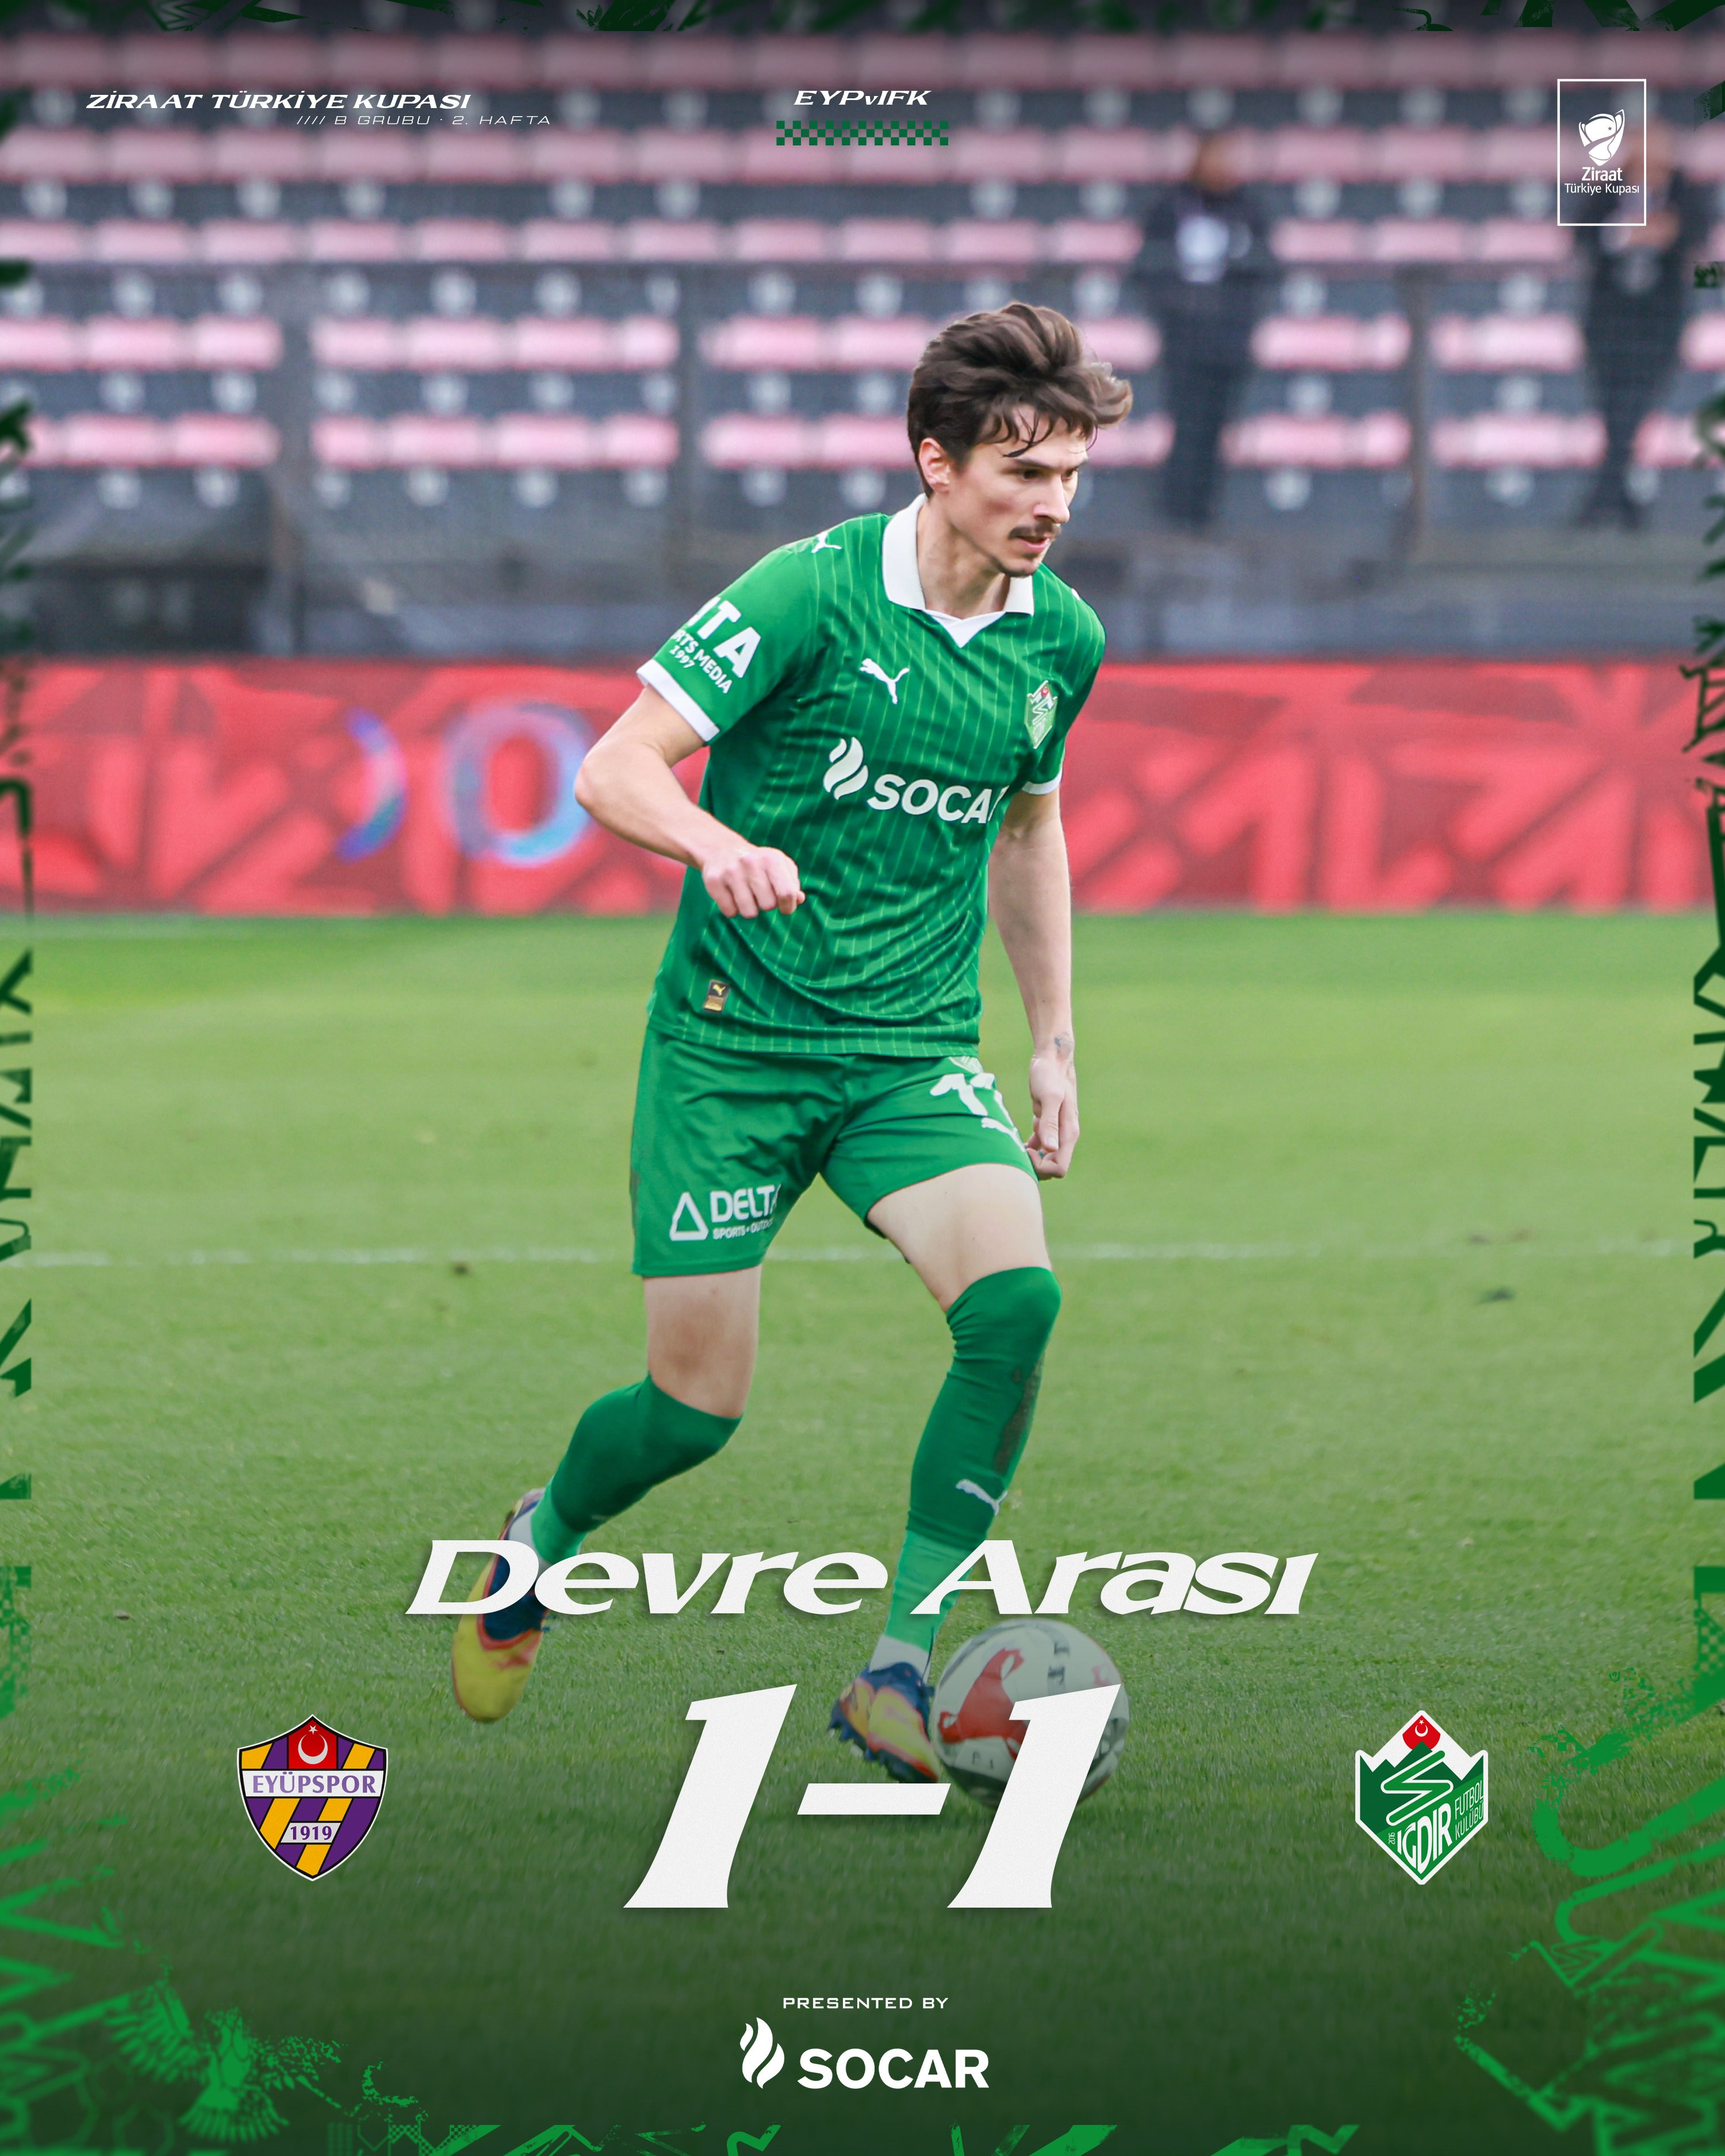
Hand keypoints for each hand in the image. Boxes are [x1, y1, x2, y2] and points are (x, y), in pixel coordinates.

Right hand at [698, 834, 803, 919]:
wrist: (723, 850)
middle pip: (768, 905)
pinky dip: (732, 910)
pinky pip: (730, 912)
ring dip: (750, 910)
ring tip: (746, 896)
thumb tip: (799, 899)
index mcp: (772, 859)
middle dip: (766, 905)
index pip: (787, 893)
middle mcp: (751, 863)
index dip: (788, 907)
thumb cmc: (759, 864)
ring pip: (748, 912)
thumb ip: (792, 884)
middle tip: (760, 895)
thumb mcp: (779, 867)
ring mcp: (731, 871)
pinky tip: (732, 896)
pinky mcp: (714, 881)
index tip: (785, 908)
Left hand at [1026, 1036, 1077, 1179]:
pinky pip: (1040, 1146)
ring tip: (1015, 1146)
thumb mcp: (1049, 1097)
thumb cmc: (1049, 1075)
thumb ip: (1050, 1123)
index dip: (1042, 1167)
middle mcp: (1064, 1135)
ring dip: (1031, 1158)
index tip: (1027, 1151)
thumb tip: (1049, 1150)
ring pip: (1046, 1158)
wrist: (1051, 1059)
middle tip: (1017, 1150)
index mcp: (1069, 1133)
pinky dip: (1029, 1148)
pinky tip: (1018, 1141)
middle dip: (1035, 1166)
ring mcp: (1056, 1131)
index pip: (1060, 1167)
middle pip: (1053, 1167)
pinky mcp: (1047, 1124)